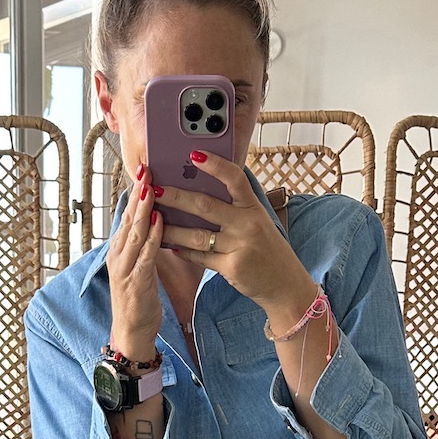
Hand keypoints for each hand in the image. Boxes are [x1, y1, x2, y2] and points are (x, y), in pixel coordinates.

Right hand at [107, 164, 163, 359]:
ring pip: (134, 233)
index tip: (143, 169)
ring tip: (150, 187)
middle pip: (128, 218)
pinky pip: (145, 255)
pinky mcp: (135, 283)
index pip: (128, 215)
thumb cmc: (140, 298)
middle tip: (145, 168)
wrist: (132, 332)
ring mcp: (124, 269)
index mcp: (120, 250)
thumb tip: (156, 217)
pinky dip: (152, 237)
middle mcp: (118, 255)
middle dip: (137, 192)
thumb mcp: (141, 265)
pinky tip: (159, 222)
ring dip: (142, 209)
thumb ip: (146, 243)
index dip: (135, 191)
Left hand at [157, 150, 317, 330]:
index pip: (235, 179)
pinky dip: (183, 251)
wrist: (285, 284)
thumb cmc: (267, 249)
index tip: (194, 154)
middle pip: (205, 205)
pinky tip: (169, 245)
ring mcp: (240, 247)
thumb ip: (236, 207)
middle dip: (176, 196)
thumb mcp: (259, 222)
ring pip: (197, 235)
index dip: (215, 165)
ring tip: (152, 221)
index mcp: (254, 208)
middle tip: (154, 189)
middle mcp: (248, 224)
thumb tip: (203, 189)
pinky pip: (201, 257)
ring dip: (171, 228)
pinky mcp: (232, 267)